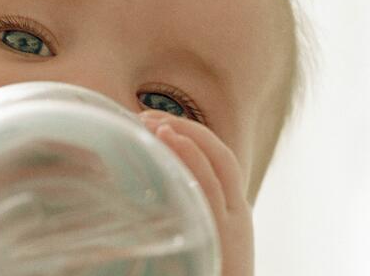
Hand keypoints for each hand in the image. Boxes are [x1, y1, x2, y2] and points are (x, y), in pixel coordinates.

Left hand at [139, 110, 253, 275]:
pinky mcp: (228, 232)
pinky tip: (167, 138)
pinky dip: (190, 154)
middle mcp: (236, 212)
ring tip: (151, 121)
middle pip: (217, 154)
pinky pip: (209, 183)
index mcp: (228, 213)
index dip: (188, 136)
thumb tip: (140, 193)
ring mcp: (234, 221)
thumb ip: (179, 214)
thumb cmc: (197, 272)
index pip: (215, 160)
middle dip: (185, 128)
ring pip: (216, 162)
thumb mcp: (193, 241)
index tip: (154, 124)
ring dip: (184, 134)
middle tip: (145, 117)